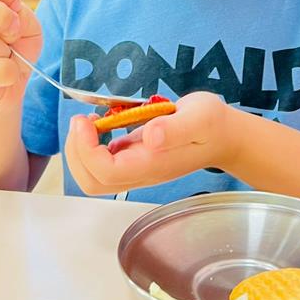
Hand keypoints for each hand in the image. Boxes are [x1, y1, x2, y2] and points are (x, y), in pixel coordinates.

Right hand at [0, 0, 41, 111]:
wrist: (11, 87)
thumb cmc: (18, 50)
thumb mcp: (29, 26)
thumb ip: (22, 13)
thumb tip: (11, 14)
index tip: (16, 5)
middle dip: (1, 16)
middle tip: (13, 32)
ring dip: (8, 53)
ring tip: (7, 57)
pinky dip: (9, 74)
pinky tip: (3, 75)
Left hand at [64, 92, 241, 195]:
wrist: (223, 135)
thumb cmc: (212, 125)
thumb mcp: (200, 118)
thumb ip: (176, 128)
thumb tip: (150, 136)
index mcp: (152, 165)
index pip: (106, 172)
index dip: (87, 150)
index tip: (86, 121)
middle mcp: (140, 173)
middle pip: (93, 181)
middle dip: (77, 153)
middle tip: (82, 121)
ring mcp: (135, 169)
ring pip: (93, 175)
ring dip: (80, 150)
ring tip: (89, 122)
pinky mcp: (133, 160)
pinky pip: (101, 163)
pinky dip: (90, 145)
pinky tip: (102, 124)